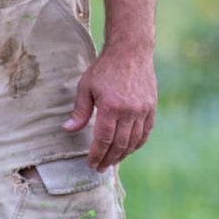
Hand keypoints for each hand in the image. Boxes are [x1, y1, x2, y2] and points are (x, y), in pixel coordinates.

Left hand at [63, 46, 156, 169]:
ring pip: (134, 141)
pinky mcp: (151, 108)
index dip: (97, 154)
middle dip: (109, 159)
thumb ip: (79, 111)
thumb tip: (68, 129)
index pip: (103, 139)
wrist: (130, 51)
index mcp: (110, 107)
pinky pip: (145, 133)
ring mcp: (143, 110)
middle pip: (119, 144)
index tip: (91, 164)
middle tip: (100, 168)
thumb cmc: (104, 68)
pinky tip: (128, 150)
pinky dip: (137, 144)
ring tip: (112, 162)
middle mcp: (129, 111)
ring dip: (122, 155)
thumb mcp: (86, 86)